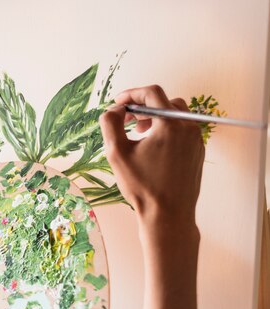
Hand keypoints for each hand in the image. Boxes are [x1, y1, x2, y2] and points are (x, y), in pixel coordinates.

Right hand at [99, 85, 204, 237]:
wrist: (168, 215)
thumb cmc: (142, 186)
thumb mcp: (116, 152)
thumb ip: (111, 123)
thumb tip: (115, 110)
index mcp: (169, 124)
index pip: (151, 93)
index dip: (131, 94)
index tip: (118, 104)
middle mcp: (188, 128)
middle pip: (165, 101)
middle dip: (143, 106)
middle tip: (127, 120)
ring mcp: (196, 139)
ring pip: (175, 115)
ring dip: (155, 117)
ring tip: (138, 133)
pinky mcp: (197, 151)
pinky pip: (182, 130)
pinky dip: (165, 130)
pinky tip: (151, 146)